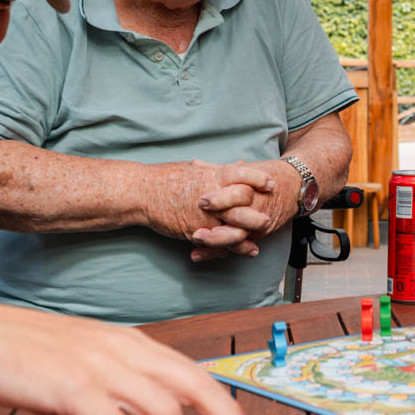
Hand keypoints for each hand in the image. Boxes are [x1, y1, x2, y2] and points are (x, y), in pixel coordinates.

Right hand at [0, 298, 259, 414]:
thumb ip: (122, 404)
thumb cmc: (23, 356)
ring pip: (166, 413)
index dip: (228, 407)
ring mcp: (100, 368)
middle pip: (197, 387)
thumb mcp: (84, 373)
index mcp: (130, 342)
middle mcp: (124, 350)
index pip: (195, 373)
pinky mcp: (73, 391)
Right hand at [140, 159, 280, 258]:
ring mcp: (205, 214)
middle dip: (259, 210)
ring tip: (260, 239)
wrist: (142, 193)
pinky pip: (218, 242)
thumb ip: (219, 168)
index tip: (272, 184)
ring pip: (234, 226)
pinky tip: (242, 252)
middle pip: (243, 202)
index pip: (242, 174)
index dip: (259, 178)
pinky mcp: (196, 230)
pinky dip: (231, 248)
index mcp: (211, 175)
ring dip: (249, 234)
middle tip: (272, 216)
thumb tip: (240, 162)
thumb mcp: (194, 168)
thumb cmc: (165, 178)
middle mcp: (212, 194)